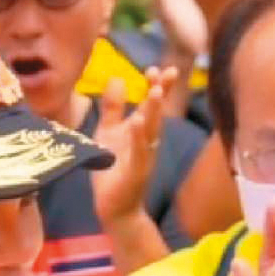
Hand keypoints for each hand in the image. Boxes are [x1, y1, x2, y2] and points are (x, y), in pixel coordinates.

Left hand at [89, 67, 172, 226]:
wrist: (115, 208)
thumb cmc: (113, 170)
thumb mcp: (108, 132)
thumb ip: (113, 108)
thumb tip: (118, 78)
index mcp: (141, 131)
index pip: (152, 104)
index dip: (156, 86)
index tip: (157, 67)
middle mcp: (148, 141)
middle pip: (157, 113)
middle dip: (160, 92)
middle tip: (166, 72)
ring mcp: (144, 156)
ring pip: (152, 131)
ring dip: (154, 112)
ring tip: (155, 92)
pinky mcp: (137, 172)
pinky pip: (140, 152)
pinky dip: (140, 137)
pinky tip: (138, 122)